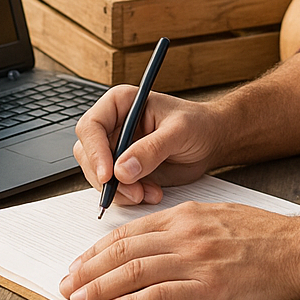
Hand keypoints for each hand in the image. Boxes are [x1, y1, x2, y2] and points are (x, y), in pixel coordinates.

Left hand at [59, 200, 299, 299]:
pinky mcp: (208, 288)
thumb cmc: (263, 235)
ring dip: (98, 287)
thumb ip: (186, 225)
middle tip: (65, 284)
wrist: (299, 249)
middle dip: (88, 268)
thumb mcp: (219, 216)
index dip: (99, 249)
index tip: (80, 262)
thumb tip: (154, 239)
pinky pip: (160, 297)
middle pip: (124, 251)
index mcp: (187, 216)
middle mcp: (186, 234)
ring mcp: (196, 261)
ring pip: (134, 272)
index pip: (131, 232)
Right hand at [72, 87, 218, 205]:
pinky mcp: (124, 169)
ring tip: (148, 192)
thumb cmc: (198, 125)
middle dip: (107, 178)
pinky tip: (151, 193)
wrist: (211, 141)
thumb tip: (122, 170)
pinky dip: (129, 196)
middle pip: (88, 154)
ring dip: (120, 190)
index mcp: (121, 103)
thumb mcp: (179, 132)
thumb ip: (152, 149)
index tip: (108, 175)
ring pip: (97, 174)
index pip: (91, 126)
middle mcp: (114, 125)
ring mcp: (117, 148)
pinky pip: (113, 187)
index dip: (95, 151)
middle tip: (133, 191)